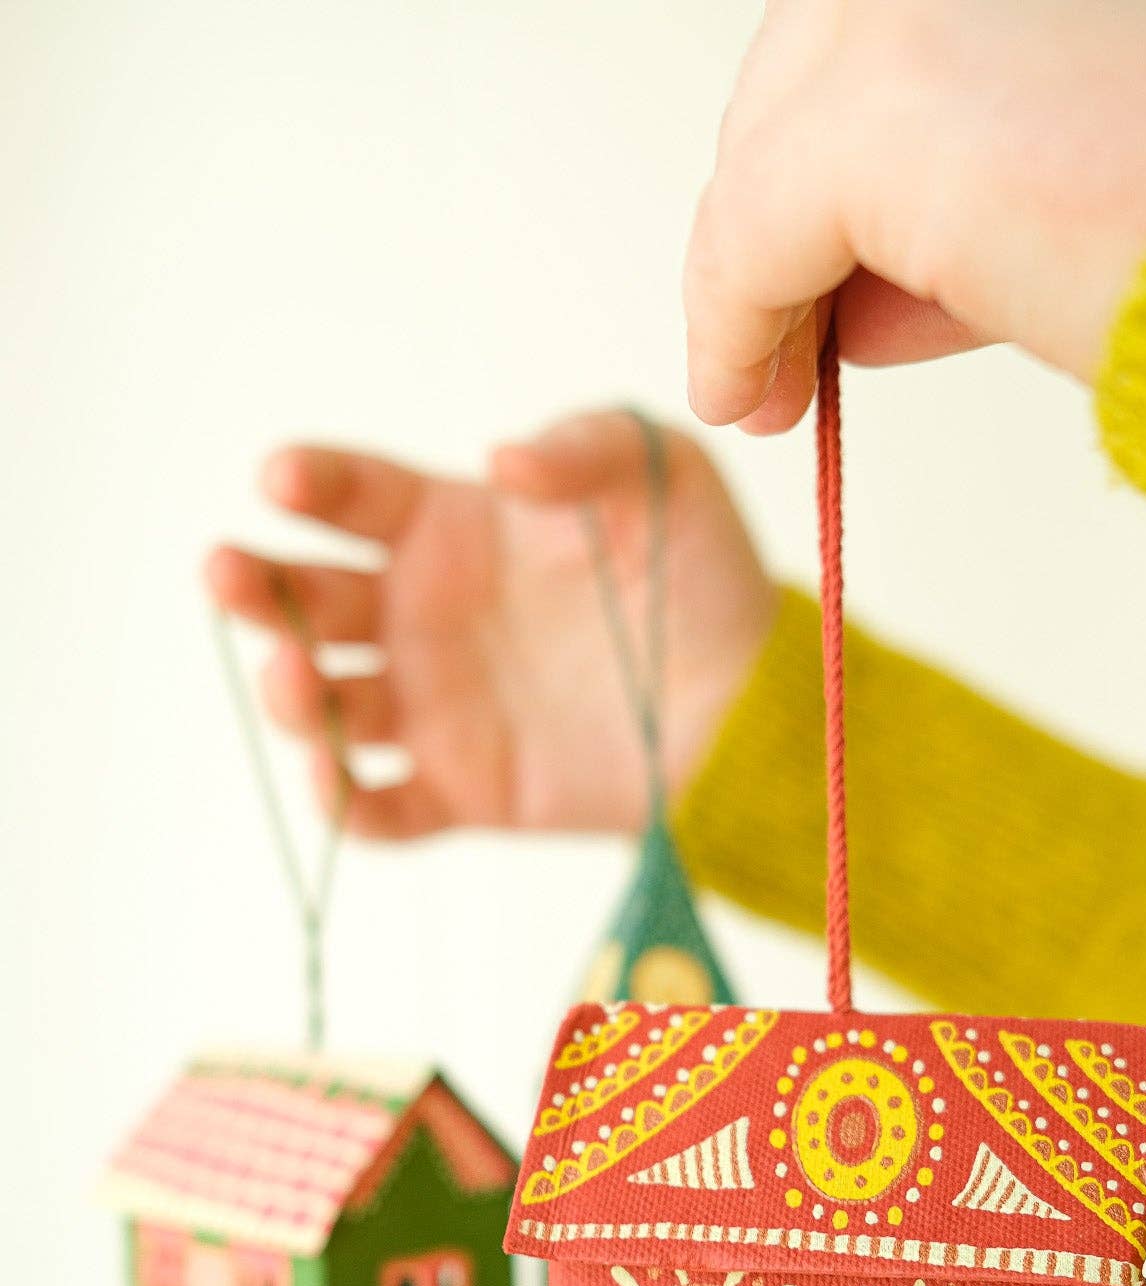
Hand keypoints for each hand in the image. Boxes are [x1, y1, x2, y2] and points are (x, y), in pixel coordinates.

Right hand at [204, 417, 776, 837]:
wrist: (747, 701)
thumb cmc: (699, 573)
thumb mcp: (658, 474)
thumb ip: (584, 448)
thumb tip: (503, 461)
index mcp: (450, 529)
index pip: (354, 498)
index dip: (310, 483)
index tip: (280, 479)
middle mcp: (421, 615)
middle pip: (308, 599)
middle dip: (256, 587)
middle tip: (228, 573)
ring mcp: (433, 706)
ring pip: (326, 705)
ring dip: (292, 694)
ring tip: (299, 680)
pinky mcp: (461, 789)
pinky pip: (380, 808)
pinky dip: (346, 806)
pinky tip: (338, 783)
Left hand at [684, 0, 1145, 427]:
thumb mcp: (1097, 175)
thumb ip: (979, 191)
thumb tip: (866, 296)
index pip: (896, 28)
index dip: (851, 153)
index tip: (833, 274)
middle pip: (815, 66)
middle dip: (794, 210)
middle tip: (790, 341)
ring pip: (779, 138)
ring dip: (761, 273)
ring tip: (771, 387)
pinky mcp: (887, 103)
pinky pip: (753, 230)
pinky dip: (733, 322)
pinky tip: (744, 395)